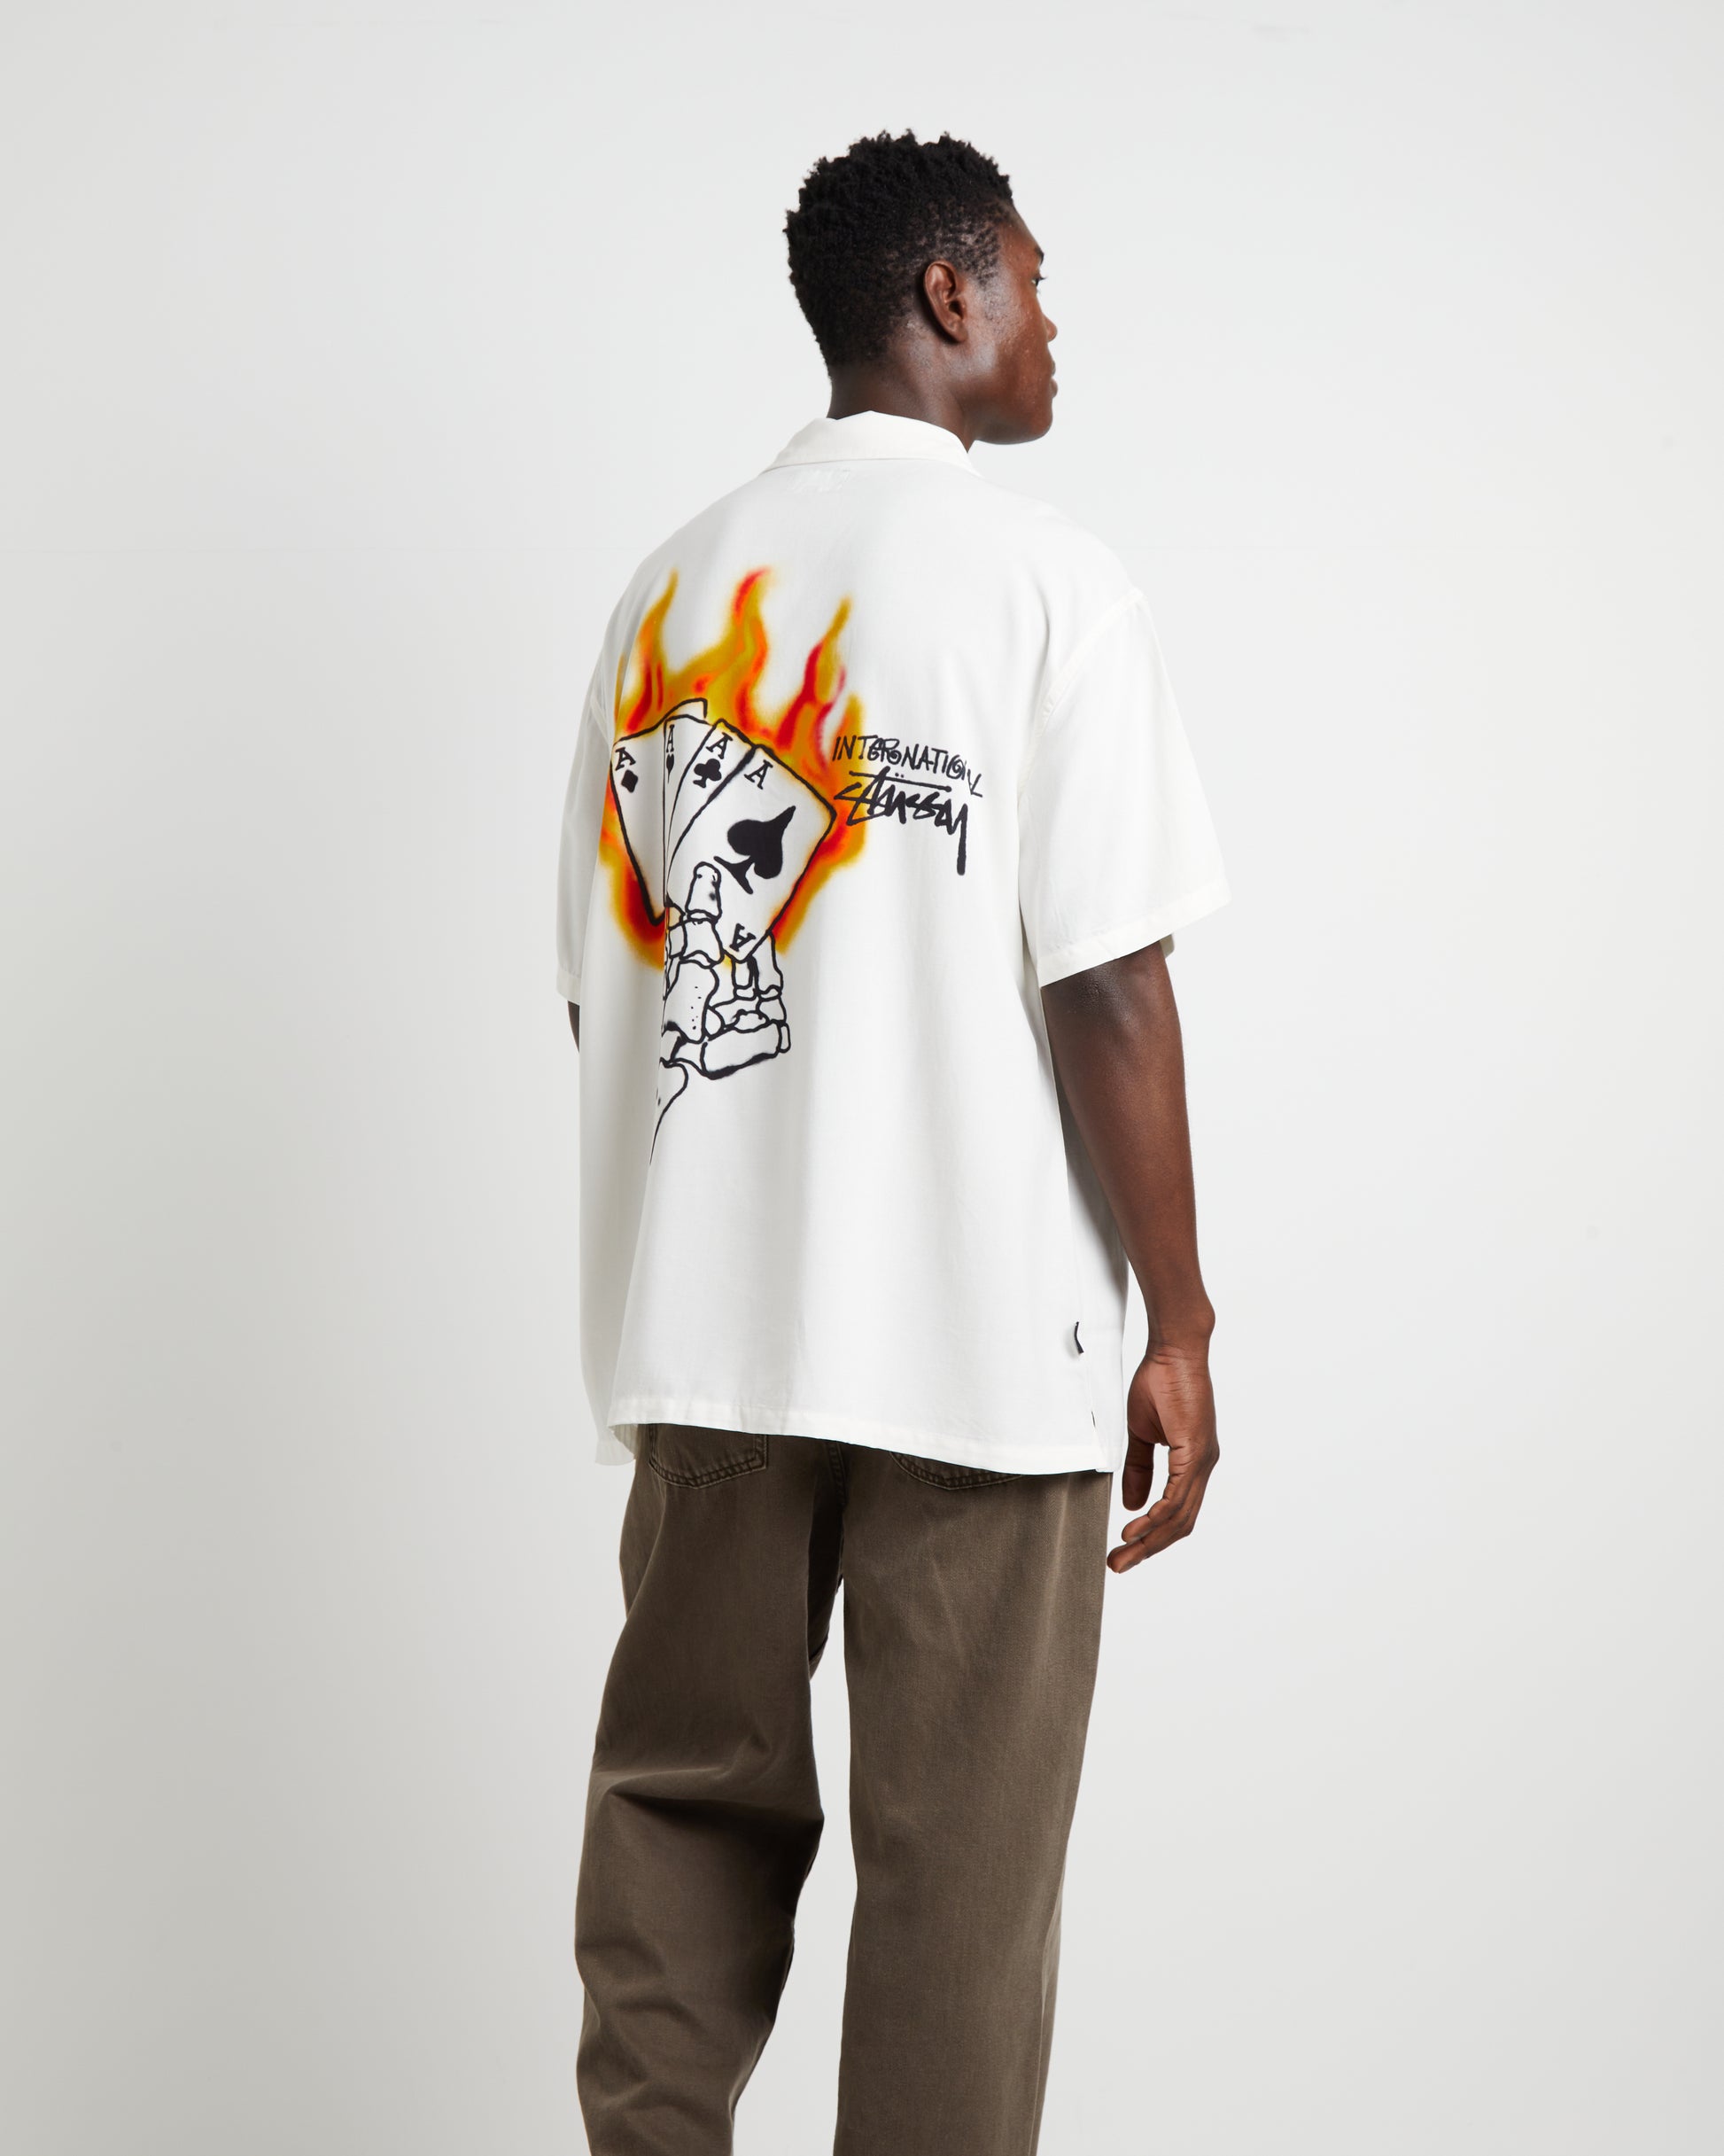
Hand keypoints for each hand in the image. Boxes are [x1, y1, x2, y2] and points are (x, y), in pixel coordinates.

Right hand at [1109, 1344, 1218, 1574]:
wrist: (1173, 1350)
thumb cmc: (1160, 1382)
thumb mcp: (1142, 1433)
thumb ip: (1140, 1468)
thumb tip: (1133, 1504)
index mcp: (1193, 1463)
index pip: (1176, 1513)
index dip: (1153, 1535)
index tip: (1125, 1550)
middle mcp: (1203, 1467)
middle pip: (1180, 1524)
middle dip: (1149, 1548)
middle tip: (1119, 1565)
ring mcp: (1203, 1461)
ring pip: (1179, 1516)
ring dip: (1150, 1539)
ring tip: (1122, 1554)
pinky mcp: (1196, 1452)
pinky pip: (1178, 1495)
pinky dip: (1158, 1516)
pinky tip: (1137, 1528)